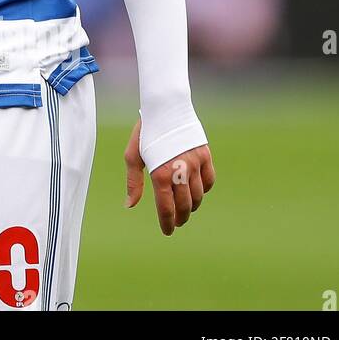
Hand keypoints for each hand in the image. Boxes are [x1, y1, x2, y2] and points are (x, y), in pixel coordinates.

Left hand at [124, 117, 215, 235]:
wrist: (165, 108)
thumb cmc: (145, 132)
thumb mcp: (133, 156)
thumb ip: (133, 182)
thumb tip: (130, 205)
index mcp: (160, 173)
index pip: (166, 207)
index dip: (167, 222)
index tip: (167, 231)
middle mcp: (180, 171)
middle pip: (185, 205)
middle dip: (181, 217)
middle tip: (177, 222)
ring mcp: (195, 163)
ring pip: (198, 195)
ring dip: (192, 206)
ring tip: (186, 209)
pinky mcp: (205, 155)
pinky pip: (209, 181)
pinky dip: (203, 190)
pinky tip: (197, 192)